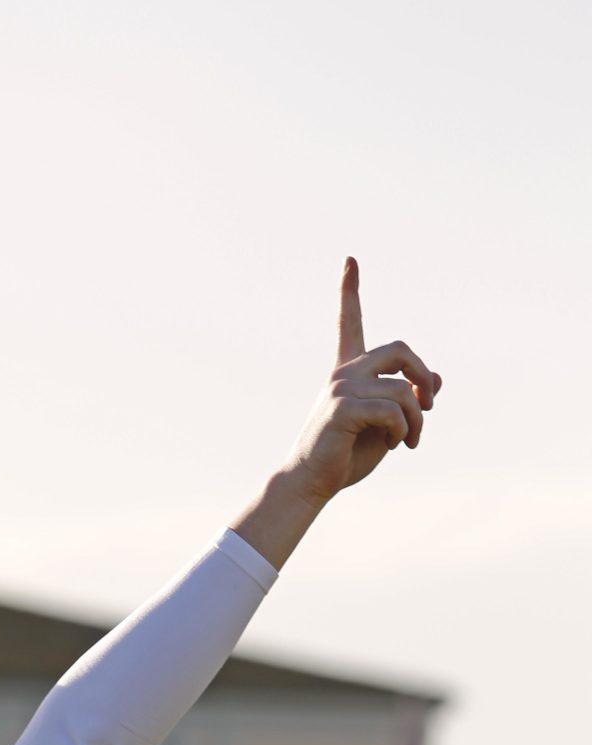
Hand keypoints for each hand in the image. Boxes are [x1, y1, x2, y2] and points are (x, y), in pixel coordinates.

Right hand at [283, 258, 441, 505]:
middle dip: (422, 374)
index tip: (349, 260)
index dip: (349, 291)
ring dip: (418, 419)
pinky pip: (394, 410)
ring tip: (410, 441)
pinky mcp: (343, 408)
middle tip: (429, 404)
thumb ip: (407, 401)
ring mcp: (342, 388)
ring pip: (403, 390)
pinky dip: (404, 430)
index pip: (349, 323)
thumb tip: (435, 381)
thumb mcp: (385, 425)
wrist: (311, 482)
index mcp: (348, 373)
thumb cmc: (345, 456)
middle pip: (399, 349)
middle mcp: (344, 374)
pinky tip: (396, 444)